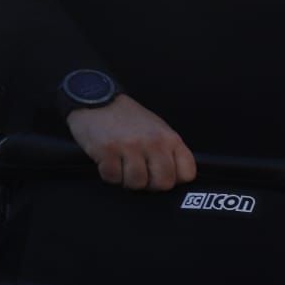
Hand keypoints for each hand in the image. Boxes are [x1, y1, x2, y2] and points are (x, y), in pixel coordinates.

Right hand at [66, 95, 194, 190]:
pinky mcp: (107, 150)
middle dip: (151, 184)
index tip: (164, 176)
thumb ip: (169, 151)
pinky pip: (113, 177)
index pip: (187, 173)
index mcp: (169, 138)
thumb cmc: (128, 118)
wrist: (97, 100)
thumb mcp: (158, 129)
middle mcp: (153, 142)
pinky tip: (109, 161)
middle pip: (163, 183)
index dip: (176, 179)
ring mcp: (130, 147)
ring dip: (127, 179)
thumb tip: (175, 177)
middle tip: (141, 174)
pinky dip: (109, 174)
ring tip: (123, 166)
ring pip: (137, 183)